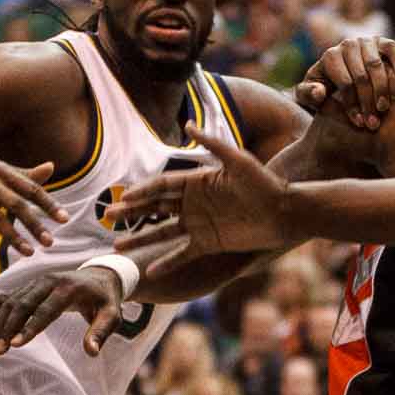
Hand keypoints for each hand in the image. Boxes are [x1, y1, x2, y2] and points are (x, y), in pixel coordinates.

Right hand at [0, 145, 65, 264]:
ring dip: (14, 238)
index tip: (65, 220)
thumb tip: (51, 167)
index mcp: (2, 171)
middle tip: (50, 242)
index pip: (30, 189)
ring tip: (30, 253)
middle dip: (35, 225)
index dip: (49, 204)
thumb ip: (23, 173)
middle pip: (17, 206)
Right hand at [0, 266, 124, 355]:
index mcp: (68, 288)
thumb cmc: (106, 300)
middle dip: (10, 328)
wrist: (101, 276)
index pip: (46, 309)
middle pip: (23, 305)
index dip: (31, 327)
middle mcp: (48, 282)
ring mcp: (36, 282)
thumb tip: (92, 352)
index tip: (17, 344)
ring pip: (12, 302)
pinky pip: (7, 295)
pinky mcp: (29, 287)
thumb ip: (101, 332)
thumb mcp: (112, 315)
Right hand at [106, 123, 294, 267]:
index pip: (162, 186)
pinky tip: (149, 270)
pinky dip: (166, 262)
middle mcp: (194, 203)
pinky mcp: (209, 243)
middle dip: (132, 212)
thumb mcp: (238, 160)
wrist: (285, 212)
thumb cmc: (265, 182)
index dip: (142, 191)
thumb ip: (213, 144)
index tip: (124, 198)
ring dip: (140, 238)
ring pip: (162, 232)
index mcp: (197, 181)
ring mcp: (199, 224)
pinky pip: (182, 253)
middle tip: (108, 217)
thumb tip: (188, 124)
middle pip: (156, 208)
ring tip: (117, 246)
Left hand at [294, 36, 394, 127]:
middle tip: (373, 123)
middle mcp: (347, 45)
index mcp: (329, 57)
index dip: (352, 105)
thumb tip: (319, 92)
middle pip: (361, 76)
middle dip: (367, 102)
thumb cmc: (324, 88)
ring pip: (376, 65)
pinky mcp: (381, 41)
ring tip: (384, 108)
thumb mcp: (309, 95)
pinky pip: (391, 47)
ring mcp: (365, 41)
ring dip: (382, 89)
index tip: (358, 123)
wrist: (340, 74)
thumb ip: (307, 94)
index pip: (344, 83)